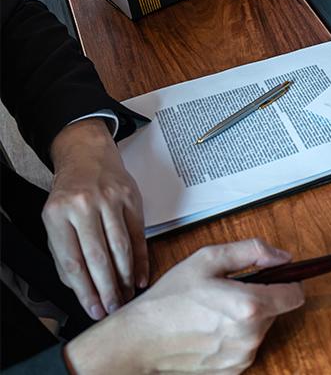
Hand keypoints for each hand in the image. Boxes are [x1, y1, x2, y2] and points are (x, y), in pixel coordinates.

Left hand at [43, 118, 146, 319]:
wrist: (88, 156)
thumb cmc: (71, 192)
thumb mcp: (55, 218)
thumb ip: (64, 251)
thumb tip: (80, 286)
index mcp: (57, 214)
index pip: (72, 260)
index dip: (84, 289)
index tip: (92, 308)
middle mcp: (83, 206)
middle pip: (97, 256)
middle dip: (106, 288)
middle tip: (112, 307)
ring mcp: (109, 201)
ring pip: (119, 247)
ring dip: (124, 277)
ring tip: (126, 296)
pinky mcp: (131, 199)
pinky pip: (138, 235)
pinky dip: (140, 259)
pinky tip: (140, 276)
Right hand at [65, 239, 304, 373]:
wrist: (138, 341)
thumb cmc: (169, 299)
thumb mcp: (208, 259)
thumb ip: (252, 251)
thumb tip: (283, 256)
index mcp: (250, 307)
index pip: (295, 295)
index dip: (288, 281)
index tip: (275, 276)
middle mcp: (250, 336)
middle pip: (276, 310)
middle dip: (260, 297)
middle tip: (228, 291)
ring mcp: (241, 357)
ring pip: (261, 329)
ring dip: (247, 318)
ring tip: (214, 310)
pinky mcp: (232, 370)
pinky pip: (246, 346)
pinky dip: (235, 336)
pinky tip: (210, 329)